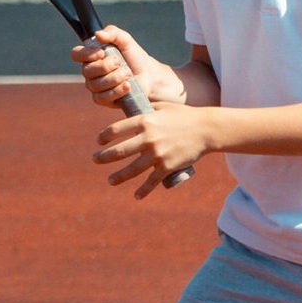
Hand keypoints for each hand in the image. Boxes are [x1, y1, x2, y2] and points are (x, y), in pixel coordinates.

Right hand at [69, 25, 182, 108]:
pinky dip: (117, 91)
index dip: (85, 54)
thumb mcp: (126, 40)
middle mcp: (90, 72)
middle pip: (86, 71)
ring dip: (115, 78)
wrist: (149, 75)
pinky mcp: (103, 100)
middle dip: (106, 66)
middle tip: (120, 62)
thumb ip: (112, 33)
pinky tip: (128, 86)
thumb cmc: (135, 57)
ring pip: (95, 85)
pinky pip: (103, 97)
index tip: (101, 53)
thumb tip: (98, 34)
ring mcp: (95, 87)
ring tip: (128, 73)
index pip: (76, 54)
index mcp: (91, 56)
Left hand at [94, 103, 209, 198]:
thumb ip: (147, 108)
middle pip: (119, 151)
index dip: (105, 136)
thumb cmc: (184, 115)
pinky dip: (143, 190)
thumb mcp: (163, 106)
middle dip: (104, 157)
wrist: (206, 129)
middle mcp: (148, 138)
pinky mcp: (167, 166)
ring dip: (119, 176)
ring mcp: (157, 154)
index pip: (116, 129)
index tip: (99, 141)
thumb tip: (134, 108)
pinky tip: (137, 196)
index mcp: (145, 121)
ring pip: (132, 169)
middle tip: (95, 160)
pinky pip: (151, 181)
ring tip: (110, 180)